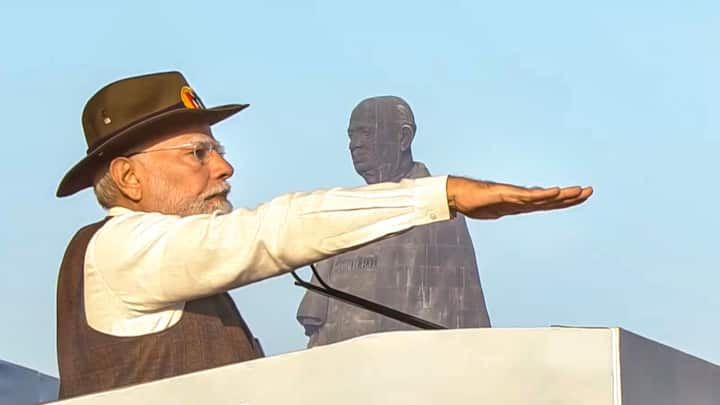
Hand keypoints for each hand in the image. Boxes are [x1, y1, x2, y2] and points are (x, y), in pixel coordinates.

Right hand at [446, 176, 592, 218]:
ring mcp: (513, 196)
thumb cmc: (473, 202)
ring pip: (543, 196)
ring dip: (562, 195)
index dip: (565, 201)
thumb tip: (505, 212)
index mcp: (520, 204)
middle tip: (590, 190)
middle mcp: (520, 199)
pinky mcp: (505, 194)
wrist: (457, 195)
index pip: (548, 203)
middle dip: (571, 196)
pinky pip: (527, 196)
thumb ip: (503, 211)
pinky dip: (542, 195)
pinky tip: (555, 193)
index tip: (582, 197)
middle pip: (551, 199)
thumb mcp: (493, 211)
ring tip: (579, 191)